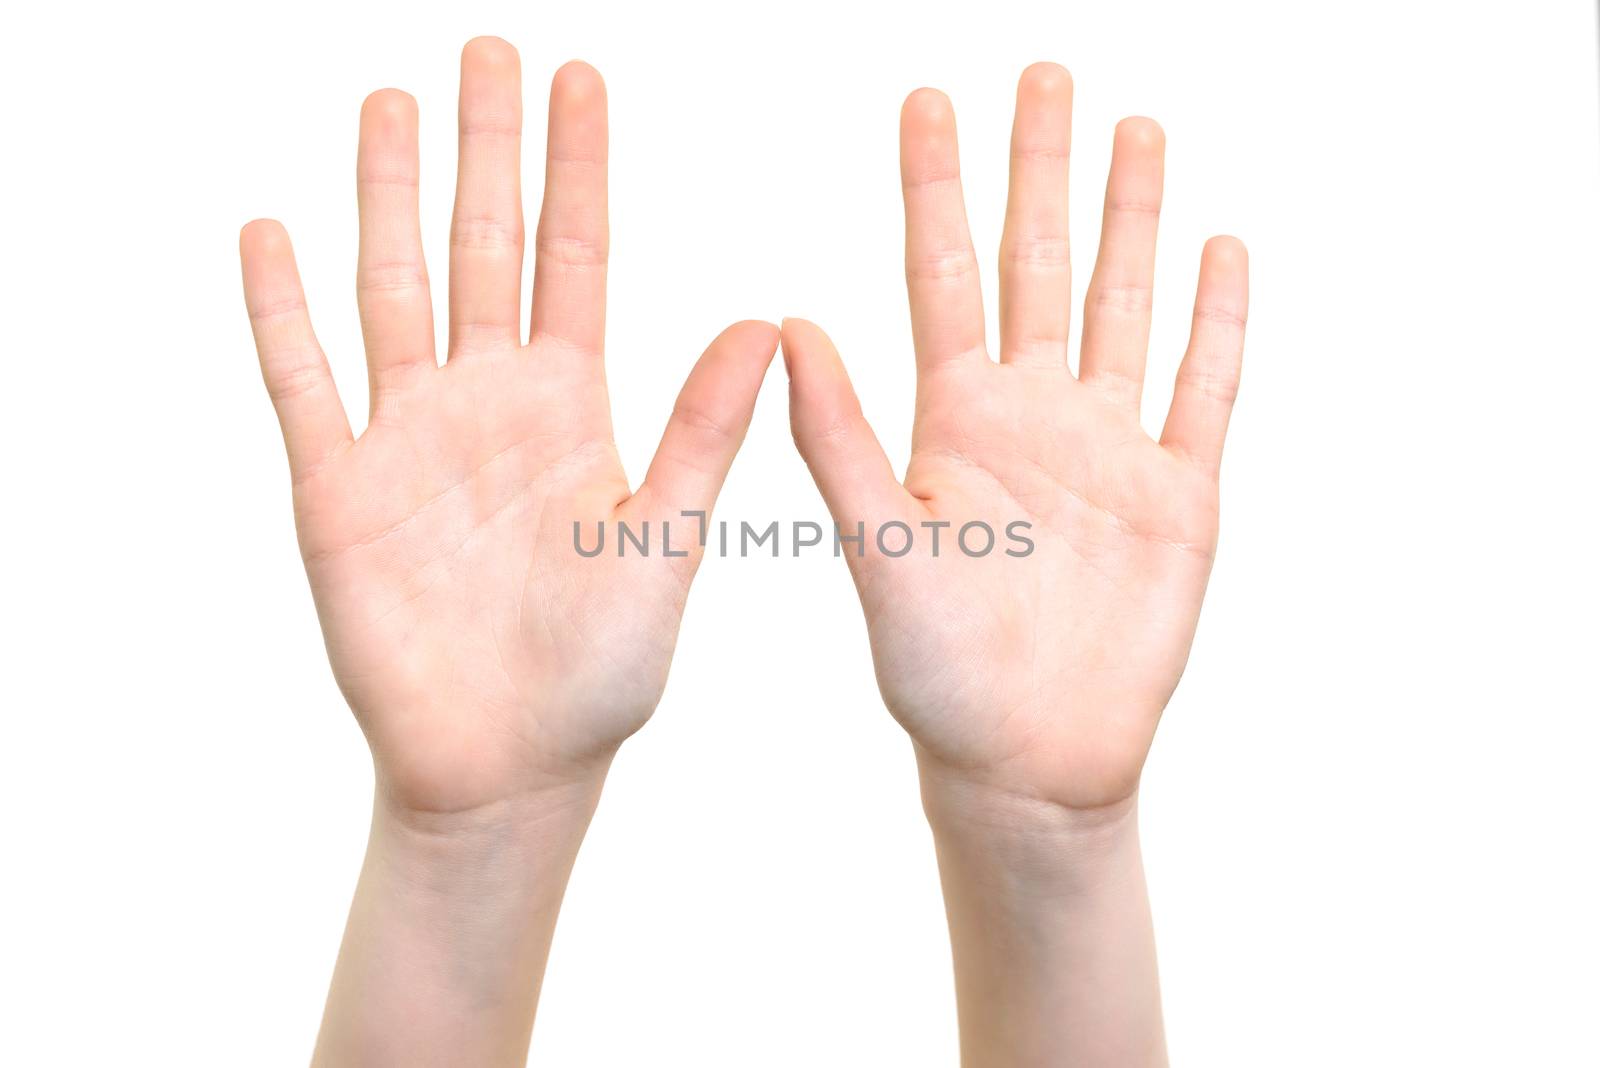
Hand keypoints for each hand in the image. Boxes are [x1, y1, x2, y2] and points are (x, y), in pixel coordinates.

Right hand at [242, 39, 776, 818]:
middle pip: (482, 247)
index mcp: (572, 405)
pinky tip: (270, 232)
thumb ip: (700, 433)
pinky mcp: (338, 489)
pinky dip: (283, 312)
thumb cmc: (601, 669)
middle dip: (484, 150)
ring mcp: (408, 437)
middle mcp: (489, 400)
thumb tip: (766, 323)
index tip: (580, 77)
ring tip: (386, 102)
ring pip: (392, 288)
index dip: (577, 169)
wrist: (511, 760)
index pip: (575, 258)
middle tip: (485, 48)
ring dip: (386, 198)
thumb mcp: (662, 541)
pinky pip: (302, 383)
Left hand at [784, 66, 1246, 814]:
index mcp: (954, 418)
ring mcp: (1112, 446)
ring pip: (1124, 304)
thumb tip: (785, 322)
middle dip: (1043, 170)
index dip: (936, 187)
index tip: (925, 98)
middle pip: (1040, 265)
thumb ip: (836, 438)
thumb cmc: (934, 670)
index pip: (945, 274)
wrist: (1024, 758)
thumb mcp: (874, 547)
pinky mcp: (1180, 494)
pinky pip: (1205, 388)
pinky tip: (1221, 247)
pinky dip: (1217, 322)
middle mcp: (1032, 413)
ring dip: (1133, 219)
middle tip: (1044, 73)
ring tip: (1137, 128)